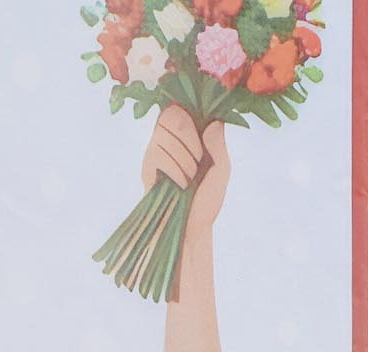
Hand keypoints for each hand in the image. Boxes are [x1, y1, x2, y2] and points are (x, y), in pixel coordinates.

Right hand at [143, 105, 228, 248]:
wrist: (191, 229)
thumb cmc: (206, 201)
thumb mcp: (221, 172)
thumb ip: (219, 146)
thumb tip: (215, 122)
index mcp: (189, 136)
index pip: (183, 107)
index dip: (192, 113)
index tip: (203, 133)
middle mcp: (170, 140)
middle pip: (173, 114)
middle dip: (190, 139)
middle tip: (197, 162)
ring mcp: (156, 151)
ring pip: (165, 133)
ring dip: (185, 159)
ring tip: (188, 179)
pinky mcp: (146, 166)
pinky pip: (159, 154)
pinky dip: (176, 171)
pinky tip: (180, 186)